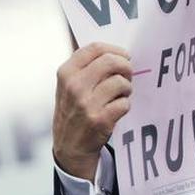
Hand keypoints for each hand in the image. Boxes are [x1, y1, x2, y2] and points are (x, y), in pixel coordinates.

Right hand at [53, 43, 132, 181]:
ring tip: (121, 94)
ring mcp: (87, 103)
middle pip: (111, 61)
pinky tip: (117, 109)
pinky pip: (125, 103)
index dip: (115, 50)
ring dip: (127, 88)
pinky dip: (125, 105)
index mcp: (66, 73)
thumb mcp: (68, 85)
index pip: (95, 48)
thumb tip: (110, 49)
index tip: (124, 56)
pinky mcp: (100, 119)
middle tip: (128, 75)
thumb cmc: (73, 111)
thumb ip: (84, 67)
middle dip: (126, 67)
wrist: (70, 146)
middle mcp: (74, 86)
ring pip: (121, 82)